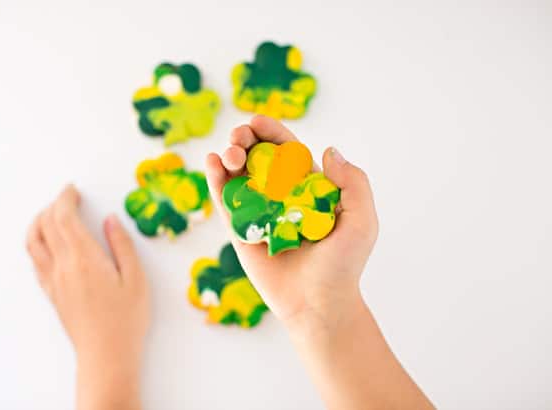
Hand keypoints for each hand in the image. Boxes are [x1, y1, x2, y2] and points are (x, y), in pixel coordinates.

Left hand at [26, 185, 146, 409]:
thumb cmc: (126, 318)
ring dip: (39, 222)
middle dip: (54, 205)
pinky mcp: (51, 293)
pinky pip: (35, 260)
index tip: (72, 189)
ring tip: (51, 214)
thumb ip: (121, 245)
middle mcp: (63, 266)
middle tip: (68, 197)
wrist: (106, 353)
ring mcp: (53, 280)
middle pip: (46, 225)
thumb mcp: (135, 278)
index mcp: (84, 258)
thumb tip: (111, 220)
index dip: (65, 198)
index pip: (63, 217)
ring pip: (34, 242)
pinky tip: (47, 243)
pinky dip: (37, 242)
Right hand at [206, 115, 377, 339]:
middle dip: (244, 141)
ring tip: (228, 155)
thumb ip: (352, 183)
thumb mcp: (361, 221)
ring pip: (237, 177)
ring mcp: (258, 212)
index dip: (270, 133)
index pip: (286, 151)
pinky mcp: (240, 231)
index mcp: (306, 187)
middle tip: (239, 138)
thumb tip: (328, 149)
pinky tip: (213, 164)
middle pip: (256, 159)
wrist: (319, 303)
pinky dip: (216, 181)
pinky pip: (226, 202)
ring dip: (228, 157)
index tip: (256, 121)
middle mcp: (279, 196)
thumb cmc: (343, 264)